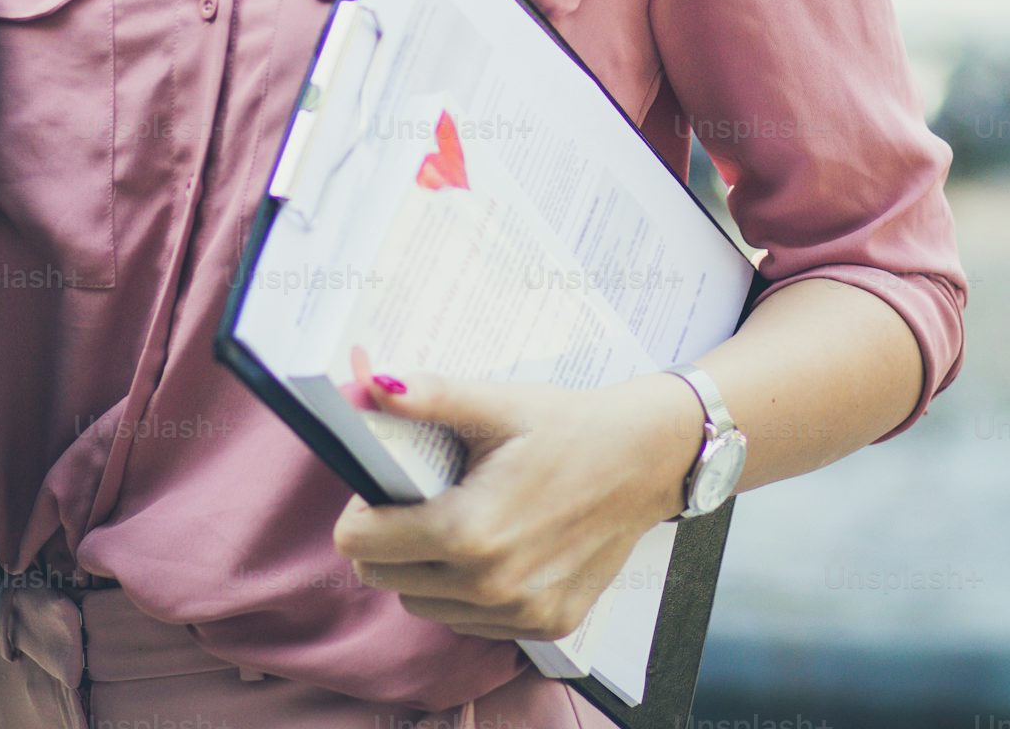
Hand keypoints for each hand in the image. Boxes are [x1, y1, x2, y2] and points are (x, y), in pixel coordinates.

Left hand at [328, 351, 702, 642]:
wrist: (649, 459)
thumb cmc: (569, 427)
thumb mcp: (496, 403)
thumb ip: (427, 397)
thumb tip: (368, 385)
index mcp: (469, 530)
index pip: (360, 545)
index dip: (360, 511)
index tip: (383, 488)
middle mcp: (492, 585)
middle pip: (384, 579)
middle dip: (386, 540)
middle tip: (418, 499)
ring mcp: (520, 613)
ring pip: (422, 605)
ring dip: (423, 570)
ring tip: (457, 521)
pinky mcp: (546, 625)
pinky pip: (469, 621)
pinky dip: (464, 592)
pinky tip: (492, 549)